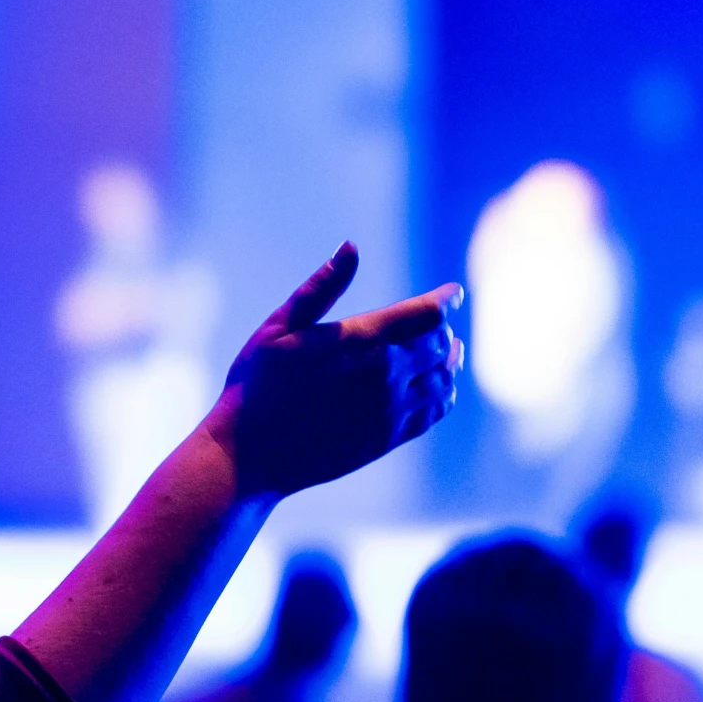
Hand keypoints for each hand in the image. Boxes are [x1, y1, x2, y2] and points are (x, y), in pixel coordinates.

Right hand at [218, 243, 461, 496]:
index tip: (453, 293)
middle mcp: (384, 374)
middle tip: (440, 323)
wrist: (249, 454)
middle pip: (440, 343)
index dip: (446, 299)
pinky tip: (436, 389)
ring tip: (447, 353)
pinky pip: (434, 412)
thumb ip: (319, 288)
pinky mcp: (388, 439)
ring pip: (444, 379)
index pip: (427, 313)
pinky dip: (444, 395)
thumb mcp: (277, 329)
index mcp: (360, 340)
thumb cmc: (256, 386)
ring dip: (449, 362)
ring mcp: (389, 409)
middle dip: (443, 329)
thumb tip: (350, 247)